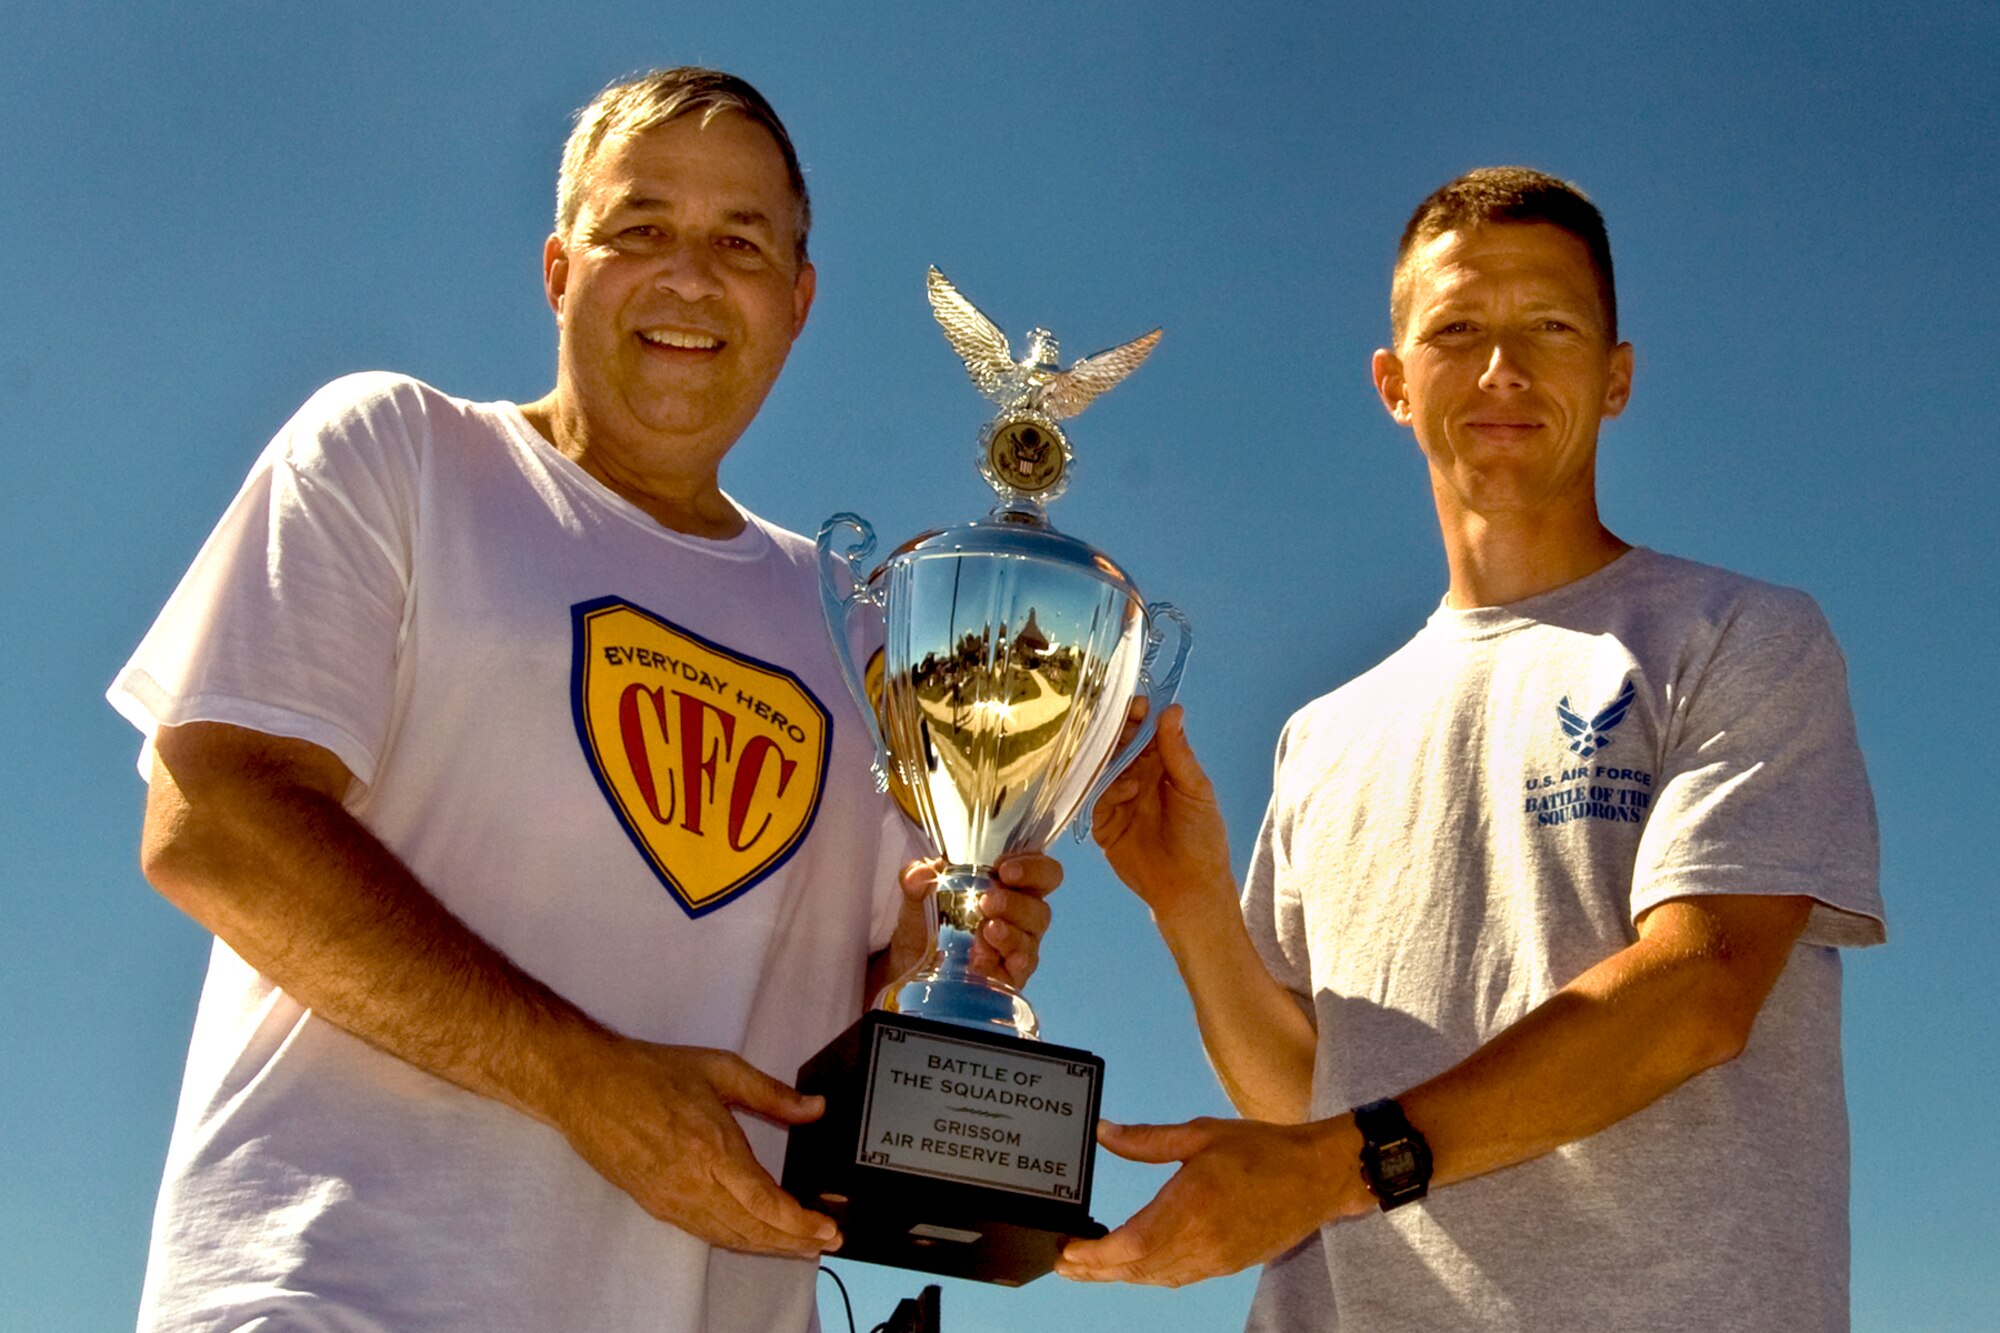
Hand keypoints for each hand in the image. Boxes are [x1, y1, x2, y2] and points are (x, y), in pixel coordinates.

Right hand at [557, 1040, 839, 1255]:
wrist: (587, 1087)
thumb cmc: (648, 1074)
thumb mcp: (720, 1069)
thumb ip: (771, 1093)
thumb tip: (815, 1107)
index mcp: (710, 1148)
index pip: (763, 1201)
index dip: (799, 1223)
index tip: (829, 1230)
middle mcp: (692, 1183)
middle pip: (751, 1229)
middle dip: (794, 1242)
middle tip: (828, 1244)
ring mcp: (671, 1199)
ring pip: (729, 1236)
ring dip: (768, 1246)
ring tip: (802, 1246)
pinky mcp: (656, 1205)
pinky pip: (705, 1232)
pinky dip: (737, 1240)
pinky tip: (755, 1238)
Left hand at [885, 853, 1061, 987]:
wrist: (908, 963)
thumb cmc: (926, 921)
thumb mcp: (915, 896)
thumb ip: (915, 879)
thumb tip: (919, 873)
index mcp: (1010, 888)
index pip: (1042, 872)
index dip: (1032, 866)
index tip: (1003, 868)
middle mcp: (1021, 918)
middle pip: (1040, 908)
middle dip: (1015, 903)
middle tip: (987, 901)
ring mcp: (1017, 949)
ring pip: (1031, 939)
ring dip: (1011, 934)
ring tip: (986, 931)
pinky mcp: (1008, 977)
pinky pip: (1019, 970)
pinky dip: (1006, 963)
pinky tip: (986, 960)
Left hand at [1055, 1115, 1366, 1286]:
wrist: (1319, 1177)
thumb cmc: (1265, 1151)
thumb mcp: (1201, 1135)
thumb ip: (1147, 1140)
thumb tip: (1105, 1133)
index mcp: (1192, 1207)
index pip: (1130, 1245)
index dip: (1093, 1254)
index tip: (1066, 1248)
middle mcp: (1202, 1242)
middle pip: (1135, 1269)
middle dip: (1094, 1270)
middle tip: (1063, 1261)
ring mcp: (1215, 1259)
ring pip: (1155, 1278)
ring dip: (1119, 1274)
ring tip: (1089, 1265)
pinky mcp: (1227, 1265)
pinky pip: (1177, 1278)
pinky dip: (1149, 1274)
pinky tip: (1134, 1264)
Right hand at [1090, 704, 1235, 920]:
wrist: (1189, 887)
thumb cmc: (1202, 837)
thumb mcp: (1196, 790)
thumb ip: (1179, 752)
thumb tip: (1173, 710)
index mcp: (1161, 765)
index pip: (1144, 732)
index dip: (1138, 716)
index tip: (1136, 702)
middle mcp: (1136, 777)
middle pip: (1118, 746)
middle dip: (1117, 730)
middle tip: (1117, 717)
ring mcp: (1117, 799)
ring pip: (1103, 768)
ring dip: (1108, 756)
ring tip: (1116, 745)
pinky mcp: (1103, 822)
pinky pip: (1096, 798)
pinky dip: (1109, 789)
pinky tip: (1127, 788)